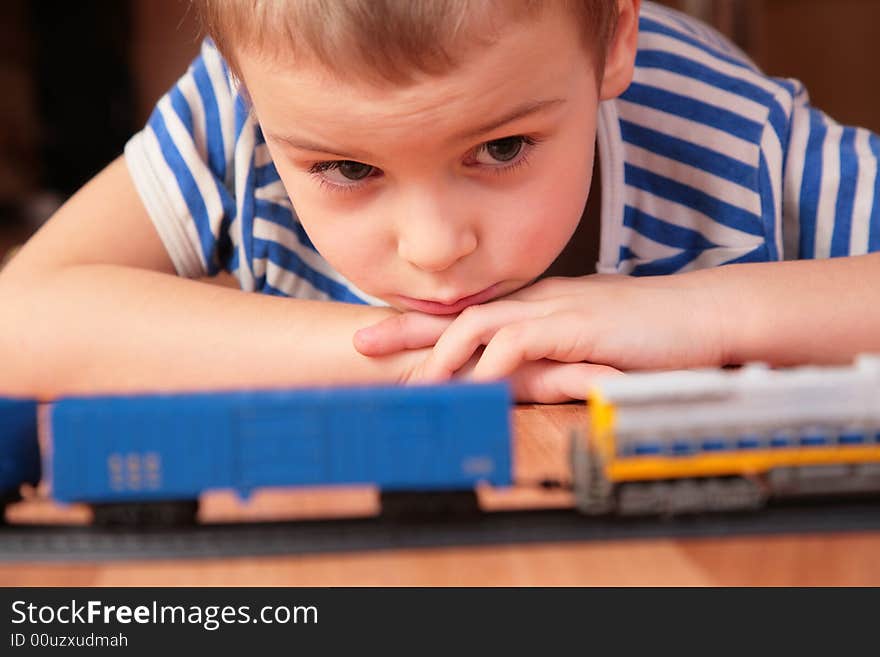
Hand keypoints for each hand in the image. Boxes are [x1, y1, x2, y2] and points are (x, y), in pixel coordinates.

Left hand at [355, 274, 726, 400]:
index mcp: (534, 303)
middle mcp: (535, 301)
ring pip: (478, 324)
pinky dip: (492, 366)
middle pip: (456, 310)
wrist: (700, 316)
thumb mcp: (585, 339)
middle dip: (407, 328)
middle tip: (362, 342)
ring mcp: (553, 310)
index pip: (467, 311)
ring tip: (415, 385)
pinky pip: (519, 343)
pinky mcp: (576, 326)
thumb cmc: (646, 331)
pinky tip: (474, 388)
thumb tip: (512, 375)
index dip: (421, 322)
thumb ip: (546, 353)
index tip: (381, 334)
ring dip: (443, 356)